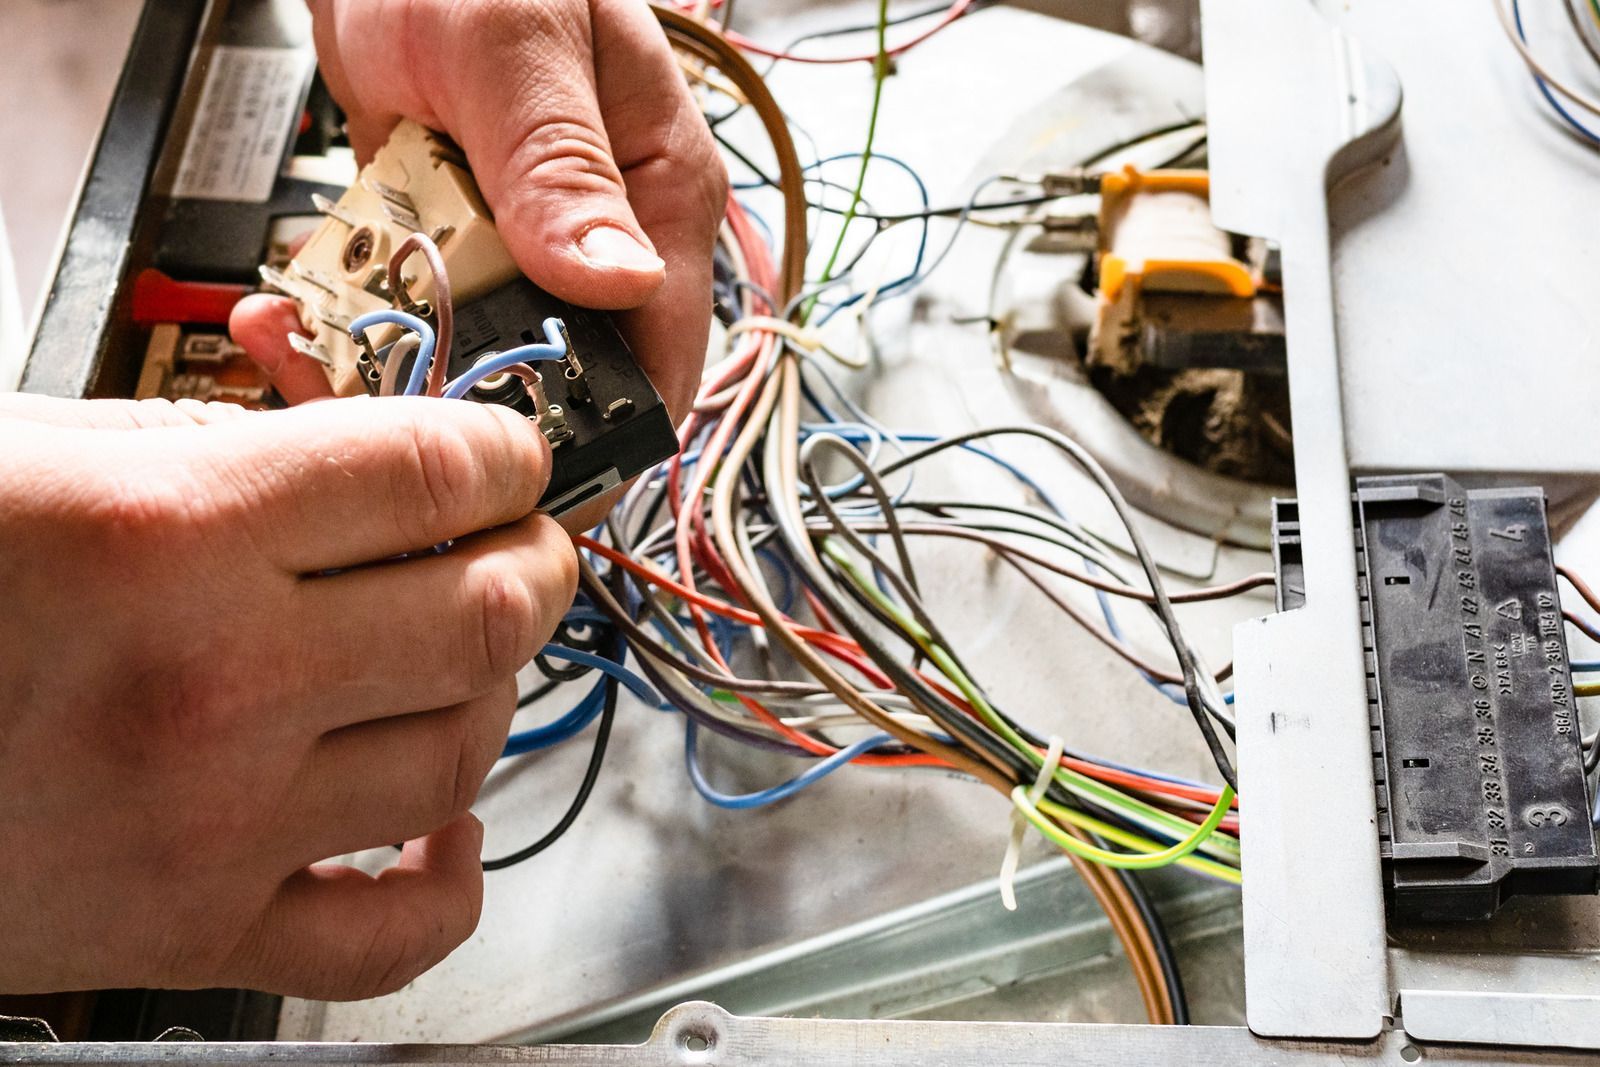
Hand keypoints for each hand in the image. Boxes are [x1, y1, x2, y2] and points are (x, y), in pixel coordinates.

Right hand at [0, 392, 575, 998]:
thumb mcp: (41, 452)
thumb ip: (221, 446)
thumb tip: (360, 450)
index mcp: (171, 534)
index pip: (436, 474)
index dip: (506, 449)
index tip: (513, 453)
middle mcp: (212, 682)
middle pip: (484, 613)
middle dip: (532, 561)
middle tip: (523, 542)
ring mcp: (211, 823)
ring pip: (462, 751)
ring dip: (492, 689)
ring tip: (465, 650)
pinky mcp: (190, 932)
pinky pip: (391, 937)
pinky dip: (450, 880)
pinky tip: (446, 823)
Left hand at [234, 0, 727, 423]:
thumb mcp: (515, 48)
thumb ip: (562, 164)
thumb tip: (622, 281)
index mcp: (662, 199)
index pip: (662, 362)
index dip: (598, 434)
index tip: (510, 467)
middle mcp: (604, 242)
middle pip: (567, 384)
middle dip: (479, 412)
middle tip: (386, 412)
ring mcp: (528, 251)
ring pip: (485, 368)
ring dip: (403, 380)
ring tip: (319, 356)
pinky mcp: (460, 250)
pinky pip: (422, 325)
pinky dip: (364, 335)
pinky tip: (307, 322)